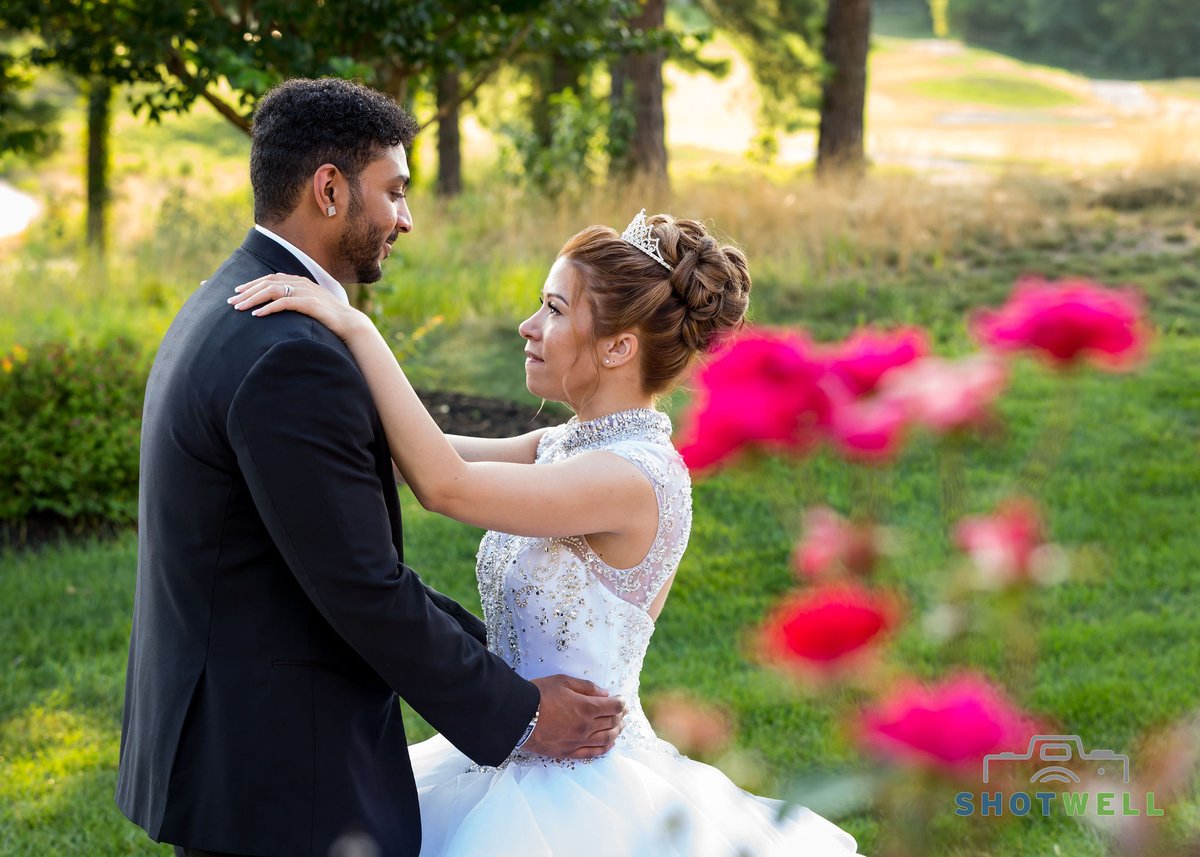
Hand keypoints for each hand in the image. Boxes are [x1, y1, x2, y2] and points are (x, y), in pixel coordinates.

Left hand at [228, 273, 370, 340]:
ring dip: (252, 299)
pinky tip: (257, 315)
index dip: (252, 283)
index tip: (237, 291)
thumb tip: (280, 306)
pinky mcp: (308, 303)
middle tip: (230, 301)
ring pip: (271, 291)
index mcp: (300, 281)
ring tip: (238, 308)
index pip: (271, 278)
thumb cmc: (329, 318)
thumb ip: (296, 301)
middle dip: (247, 291)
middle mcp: (301, 283)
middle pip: (267, 283)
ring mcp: (305, 292)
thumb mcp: (311, 305)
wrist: (350, 323)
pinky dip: (268, 308)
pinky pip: (283, 303)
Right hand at [522, 675, 625, 759]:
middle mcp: (586, 726)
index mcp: (586, 707)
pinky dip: (604, 748)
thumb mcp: (564, 681)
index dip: (621, 702)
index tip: (621, 699)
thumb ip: (587, 687)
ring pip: (606, 739)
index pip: (614, 706)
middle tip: (622, 712)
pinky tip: (609, 744)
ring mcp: (578, 741)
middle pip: (612, 722)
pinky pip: (593, 753)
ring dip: (616, 732)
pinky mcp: (569, 752)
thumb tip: (605, 694)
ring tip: (620, 727)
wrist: (518, 716)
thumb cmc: (539, 694)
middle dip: (620, 716)